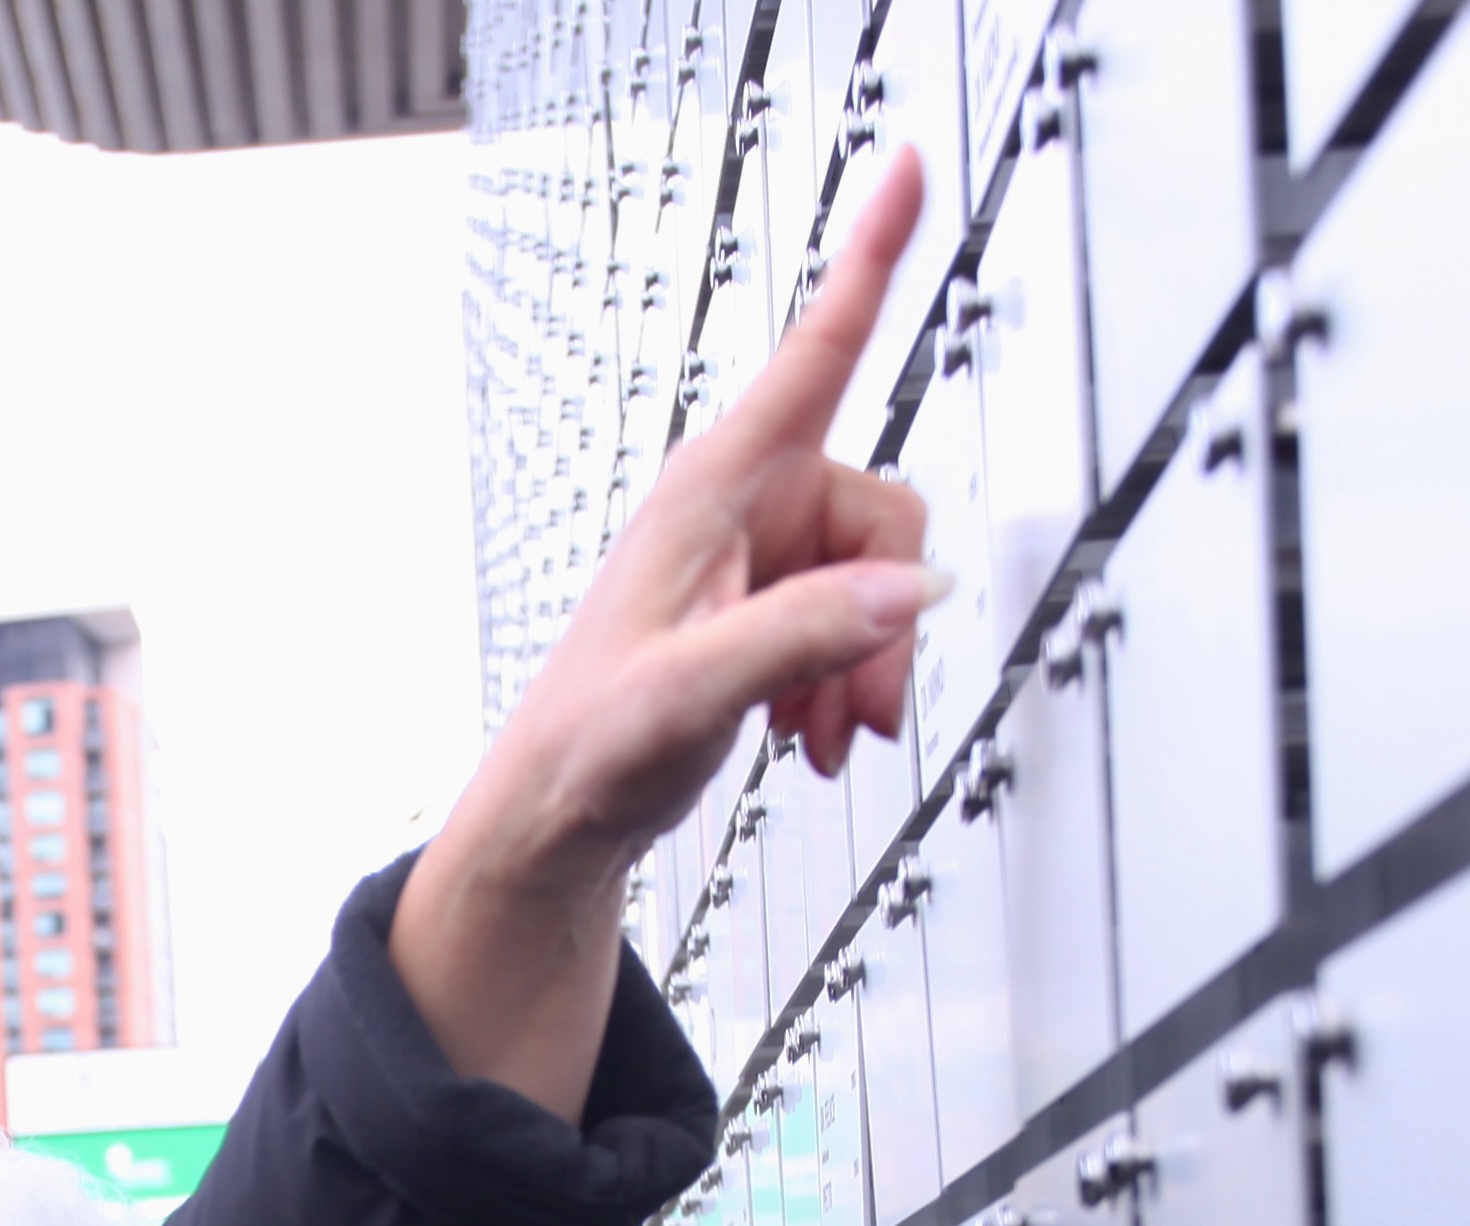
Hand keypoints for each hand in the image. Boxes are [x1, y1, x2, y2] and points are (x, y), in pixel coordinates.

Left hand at [395, 146, 942, 1113]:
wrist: (558, 812)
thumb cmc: (589, 742)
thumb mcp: (692, 691)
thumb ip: (801, 637)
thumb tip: (907, 595)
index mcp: (717, 488)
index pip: (817, 350)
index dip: (869, 257)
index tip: (910, 169)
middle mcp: (744, 506)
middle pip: (884, 515)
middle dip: (890, 614)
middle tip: (862, 705)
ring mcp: (759, 558)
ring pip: (878, 580)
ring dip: (866, 665)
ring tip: (822, 734)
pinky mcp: (769, 609)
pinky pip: (853, 623)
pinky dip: (845, 685)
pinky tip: (808, 736)